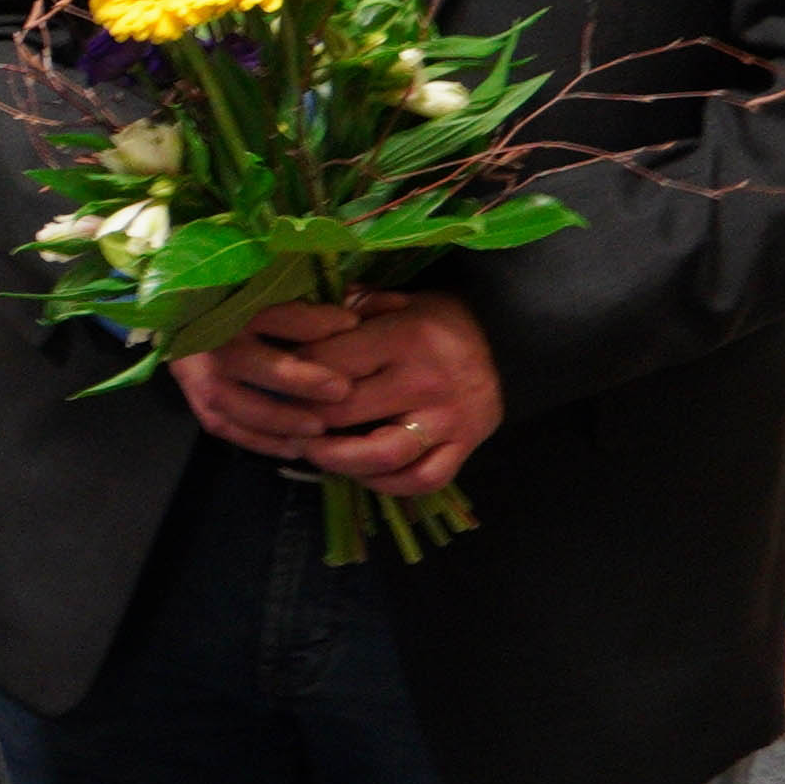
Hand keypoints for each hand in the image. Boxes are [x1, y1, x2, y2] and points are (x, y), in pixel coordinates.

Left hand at [178, 288, 501, 497]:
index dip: (292, 376)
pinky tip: (359, 472)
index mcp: (405, 337)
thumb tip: (298, 322)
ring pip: (381, 456)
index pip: (328, 364)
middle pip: (343, 412)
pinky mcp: (465, 446)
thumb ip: (350, 308)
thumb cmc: (438, 320)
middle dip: (302, 420)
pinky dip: (385, 483)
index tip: (274, 381)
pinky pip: (420, 479)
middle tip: (283, 420)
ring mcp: (449, 419)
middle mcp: (427, 381)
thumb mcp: (397, 299)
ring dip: (336, 460)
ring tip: (312, 451)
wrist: (510, 339)